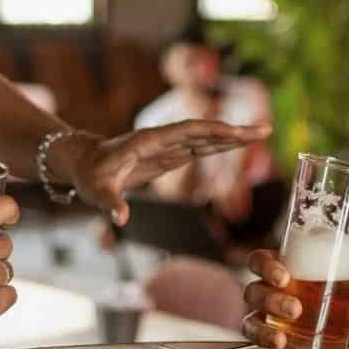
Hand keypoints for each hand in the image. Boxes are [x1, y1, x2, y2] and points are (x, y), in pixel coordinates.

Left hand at [58, 120, 270, 225]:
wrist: (83, 163)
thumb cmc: (89, 176)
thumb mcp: (96, 192)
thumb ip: (109, 204)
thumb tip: (120, 219)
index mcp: (148, 140)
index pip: (187, 131)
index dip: (214, 131)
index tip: (238, 133)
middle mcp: (162, 138)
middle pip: (203, 131)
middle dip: (234, 132)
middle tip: (265, 129)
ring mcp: (167, 146)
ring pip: (205, 138)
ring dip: (231, 137)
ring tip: (260, 134)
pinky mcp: (169, 154)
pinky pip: (199, 148)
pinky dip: (219, 146)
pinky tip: (235, 144)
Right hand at [238, 249, 348, 348]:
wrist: (332, 323)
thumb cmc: (329, 296)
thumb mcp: (344, 292)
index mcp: (278, 270)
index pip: (259, 261)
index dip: (265, 267)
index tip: (283, 278)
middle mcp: (265, 294)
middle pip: (254, 293)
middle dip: (272, 301)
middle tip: (295, 310)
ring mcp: (264, 319)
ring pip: (250, 323)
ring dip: (265, 332)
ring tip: (282, 341)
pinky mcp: (270, 342)